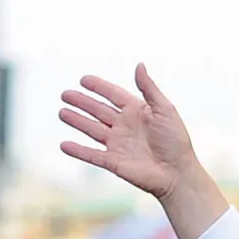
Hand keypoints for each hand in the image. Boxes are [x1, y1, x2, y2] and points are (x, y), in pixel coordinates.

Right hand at [58, 64, 199, 199]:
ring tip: (62, 112)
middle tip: (65, 94)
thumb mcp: (165, 110)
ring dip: (76, 121)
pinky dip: (77, 150)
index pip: (113, 95)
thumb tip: (139, 65)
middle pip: (98, 111)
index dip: (99, 87)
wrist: (177, 173)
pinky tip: (64, 144)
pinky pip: (91, 155)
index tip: (83, 80)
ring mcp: (118, 144)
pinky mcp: (113, 162)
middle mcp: (125, 126)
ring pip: (92, 130)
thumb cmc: (176, 141)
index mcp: (137, 111)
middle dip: (81, 102)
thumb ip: (149, 88)